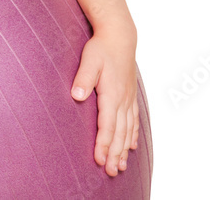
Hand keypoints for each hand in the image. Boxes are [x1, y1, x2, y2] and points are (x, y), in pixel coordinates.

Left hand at [70, 32, 138, 176]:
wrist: (120, 36)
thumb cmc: (102, 48)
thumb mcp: (89, 60)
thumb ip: (83, 78)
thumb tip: (76, 95)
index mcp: (112, 94)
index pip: (107, 125)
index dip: (103, 144)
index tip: (98, 160)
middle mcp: (123, 100)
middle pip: (119, 133)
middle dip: (114, 154)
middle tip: (110, 172)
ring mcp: (128, 98)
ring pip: (127, 130)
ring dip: (123, 149)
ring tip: (120, 166)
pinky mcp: (129, 95)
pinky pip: (133, 120)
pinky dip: (132, 135)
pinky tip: (131, 146)